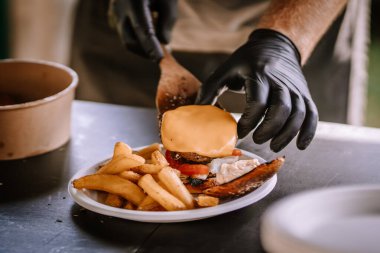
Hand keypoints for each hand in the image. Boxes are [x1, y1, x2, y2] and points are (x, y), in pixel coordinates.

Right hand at [108, 0, 177, 60]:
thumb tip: (164, 43)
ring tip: (157, 44)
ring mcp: (113, 13)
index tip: (160, 59)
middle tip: (162, 55)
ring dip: (143, 46)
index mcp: (134, 1)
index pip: (143, 29)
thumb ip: (168, 21)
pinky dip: (138, 39)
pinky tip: (148, 32)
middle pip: (130, 40)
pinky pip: (126, 34)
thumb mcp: (169, 0)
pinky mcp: (113, 17)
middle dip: (146, 52)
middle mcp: (119, 8)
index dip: (151, 46)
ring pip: (127, 40)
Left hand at [196, 29, 317, 151]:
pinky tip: (301, 145)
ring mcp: (295, 88)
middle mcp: (280, 82)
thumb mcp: (226, 68)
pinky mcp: (304, 94)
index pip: (258, 101)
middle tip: (257, 140)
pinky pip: (312, 114)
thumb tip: (197, 110)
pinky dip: (309, 131)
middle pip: (282, 108)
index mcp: (259, 74)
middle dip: (269, 129)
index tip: (239, 132)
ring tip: (273, 146)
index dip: (249, 120)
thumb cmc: (247, 60)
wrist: (276, 45)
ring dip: (287, 134)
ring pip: (298, 113)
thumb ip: (211, 88)